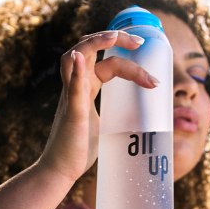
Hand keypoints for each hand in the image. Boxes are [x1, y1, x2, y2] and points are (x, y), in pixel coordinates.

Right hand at [38, 30, 158, 184]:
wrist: (59, 171)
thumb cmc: (78, 150)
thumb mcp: (101, 126)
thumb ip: (112, 114)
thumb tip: (138, 117)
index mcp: (85, 91)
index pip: (105, 63)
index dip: (126, 59)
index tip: (150, 71)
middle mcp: (76, 89)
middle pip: (88, 49)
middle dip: (114, 38)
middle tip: (139, 42)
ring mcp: (71, 99)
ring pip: (76, 58)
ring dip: (94, 43)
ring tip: (115, 37)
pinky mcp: (72, 114)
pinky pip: (72, 89)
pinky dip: (77, 71)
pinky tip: (80, 57)